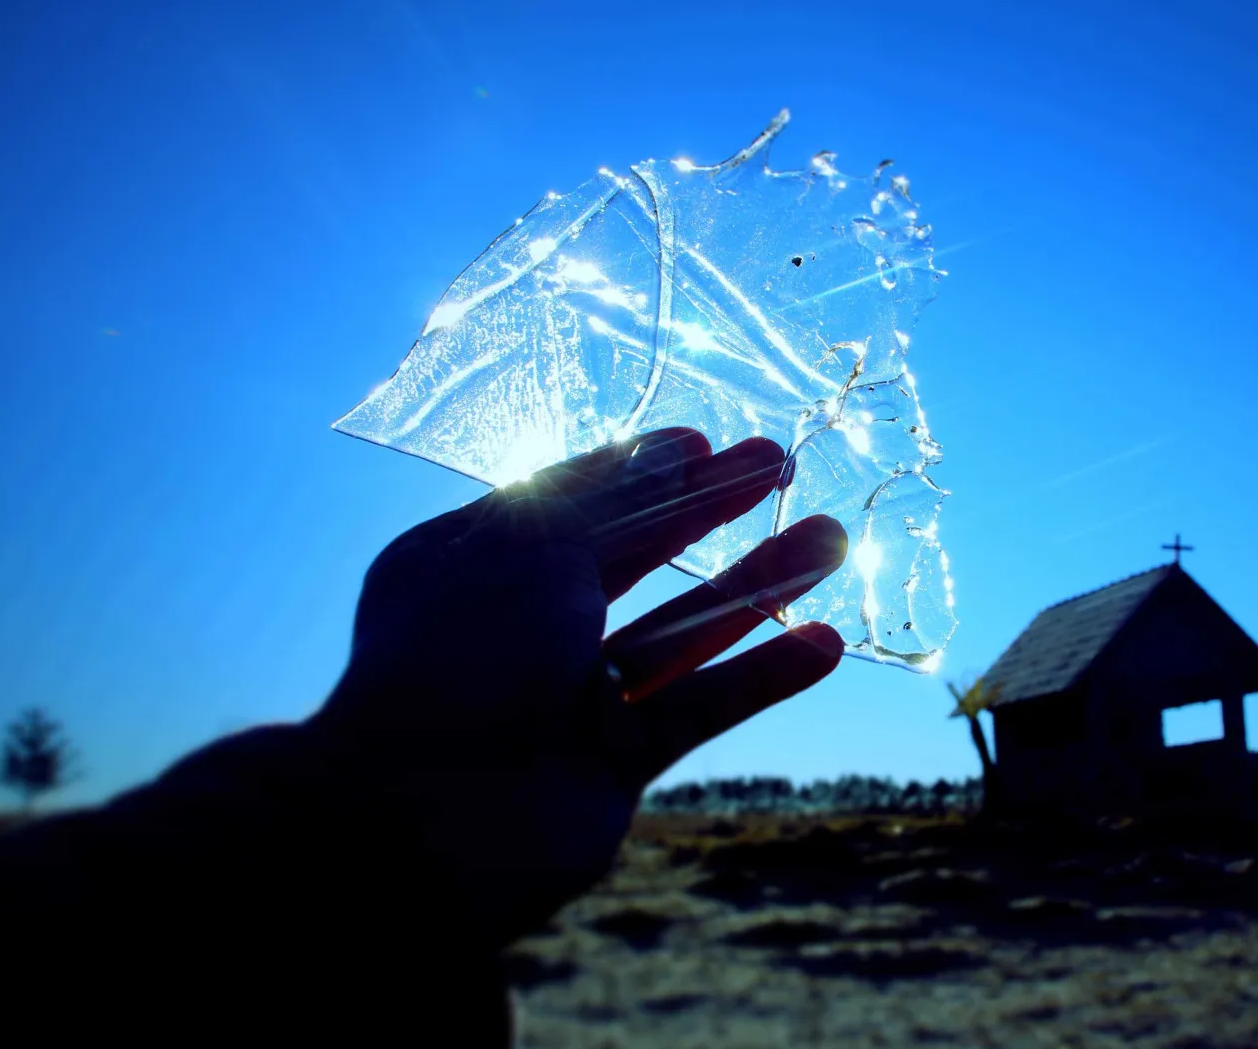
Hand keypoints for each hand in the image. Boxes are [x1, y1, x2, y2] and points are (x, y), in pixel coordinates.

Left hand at [309, 429, 846, 945]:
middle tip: (782, 463)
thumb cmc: (458, 658)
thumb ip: (613, 501)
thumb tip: (674, 449)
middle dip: (709, 508)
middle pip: (636, 554)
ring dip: (755, 586)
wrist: (426, 818)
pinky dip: (759, 676)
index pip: (571, 498)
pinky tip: (824, 643)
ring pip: (679, 629)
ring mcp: (570, 693)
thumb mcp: (531, 549)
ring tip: (830, 539)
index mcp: (475, 561)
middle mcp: (522, 622)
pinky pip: (698, 706)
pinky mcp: (614, 759)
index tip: (705, 439)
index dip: (640, 468)